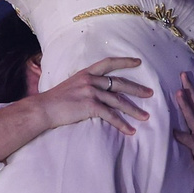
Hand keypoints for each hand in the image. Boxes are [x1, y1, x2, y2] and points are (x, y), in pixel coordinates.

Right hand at [36, 57, 151, 134]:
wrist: (42, 109)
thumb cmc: (54, 100)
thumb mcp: (71, 85)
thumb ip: (85, 85)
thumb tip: (97, 91)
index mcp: (86, 72)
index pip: (109, 63)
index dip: (125, 61)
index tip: (138, 62)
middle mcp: (90, 80)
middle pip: (120, 84)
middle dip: (137, 89)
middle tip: (150, 94)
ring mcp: (91, 92)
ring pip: (118, 101)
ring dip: (134, 110)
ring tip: (145, 117)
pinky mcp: (90, 106)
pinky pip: (111, 115)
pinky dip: (122, 124)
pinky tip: (130, 131)